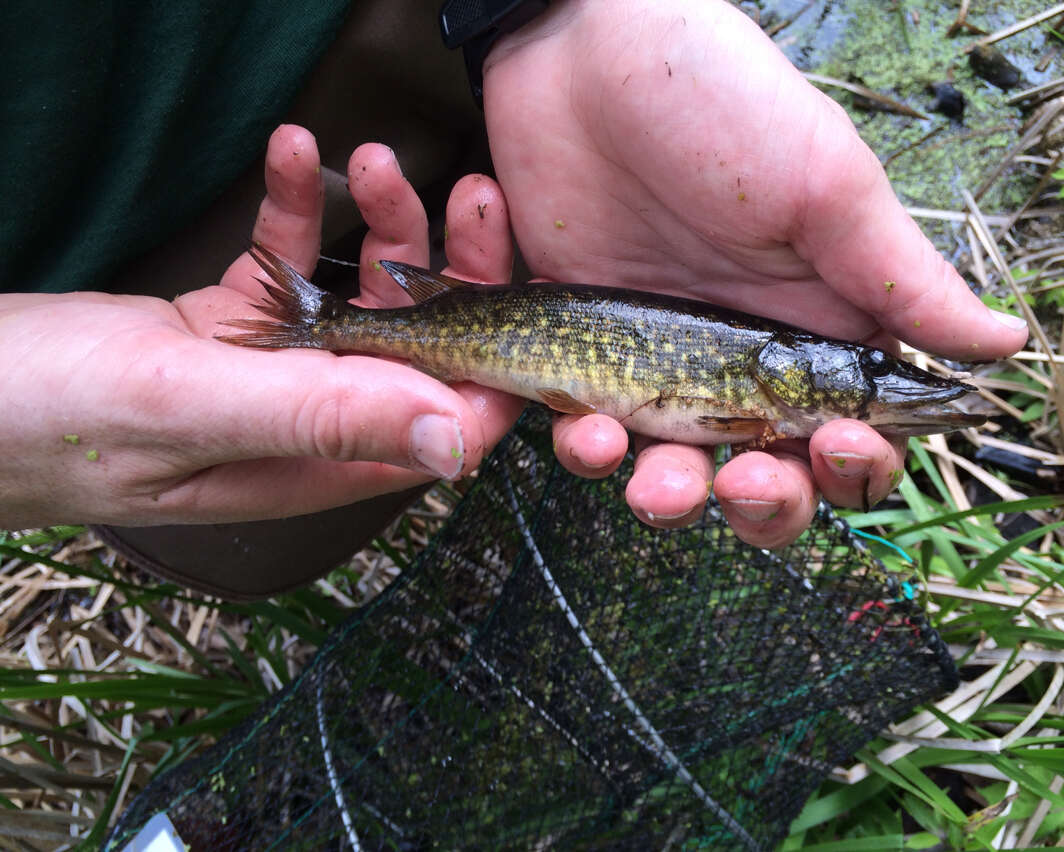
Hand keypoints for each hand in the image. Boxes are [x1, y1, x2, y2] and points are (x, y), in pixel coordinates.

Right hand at [0, 125, 521, 527]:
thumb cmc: (40, 418)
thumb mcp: (186, 407)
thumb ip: (317, 419)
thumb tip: (454, 440)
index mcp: (316, 464)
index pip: (448, 422)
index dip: (495, 356)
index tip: (514, 277)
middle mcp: (309, 425)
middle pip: (420, 350)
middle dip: (451, 267)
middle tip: (462, 191)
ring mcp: (273, 373)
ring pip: (361, 298)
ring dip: (376, 225)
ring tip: (362, 160)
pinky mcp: (232, 328)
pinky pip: (288, 262)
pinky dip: (294, 208)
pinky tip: (290, 154)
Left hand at [482, 0, 1026, 545]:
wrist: (581, 49)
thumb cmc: (715, 100)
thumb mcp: (821, 185)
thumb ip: (897, 277)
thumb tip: (1004, 343)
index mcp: (810, 330)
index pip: (848, 437)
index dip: (853, 466)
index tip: (838, 444)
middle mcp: (735, 362)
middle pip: (762, 478)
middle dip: (755, 502)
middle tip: (735, 478)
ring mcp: (652, 362)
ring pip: (661, 471)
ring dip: (651, 488)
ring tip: (620, 452)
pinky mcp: (575, 351)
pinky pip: (570, 422)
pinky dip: (567, 428)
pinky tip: (574, 408)